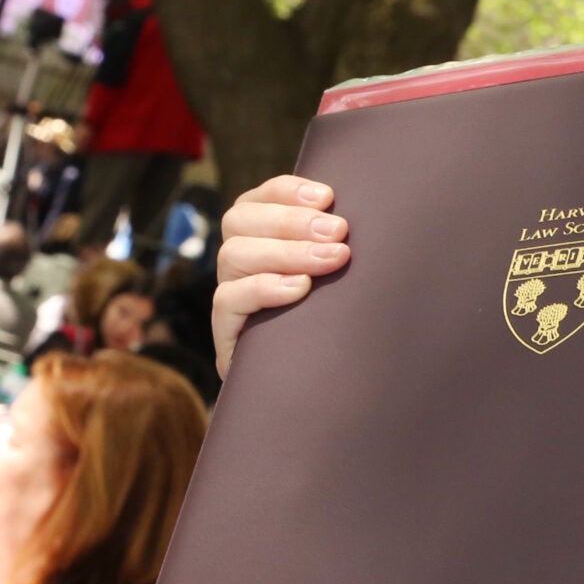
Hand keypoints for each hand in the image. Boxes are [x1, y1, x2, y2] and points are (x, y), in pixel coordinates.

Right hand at [211, 174, 350, 374]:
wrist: (319, 391)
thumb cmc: (338, 322)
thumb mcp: (338, 277)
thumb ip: (336, 243)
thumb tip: (357, 215)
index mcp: (259, 239)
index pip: (256, 199)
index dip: (286, 191)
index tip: (327, 197)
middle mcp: (238, 265)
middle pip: (239, 221)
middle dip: (292, 221)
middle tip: (339, 231)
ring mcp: (228, 299)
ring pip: (233, 256)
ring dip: (286, 252)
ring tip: (331, 260)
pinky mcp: (227, 336)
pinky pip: (226, 302)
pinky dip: (264, 289)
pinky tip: (299, 288)